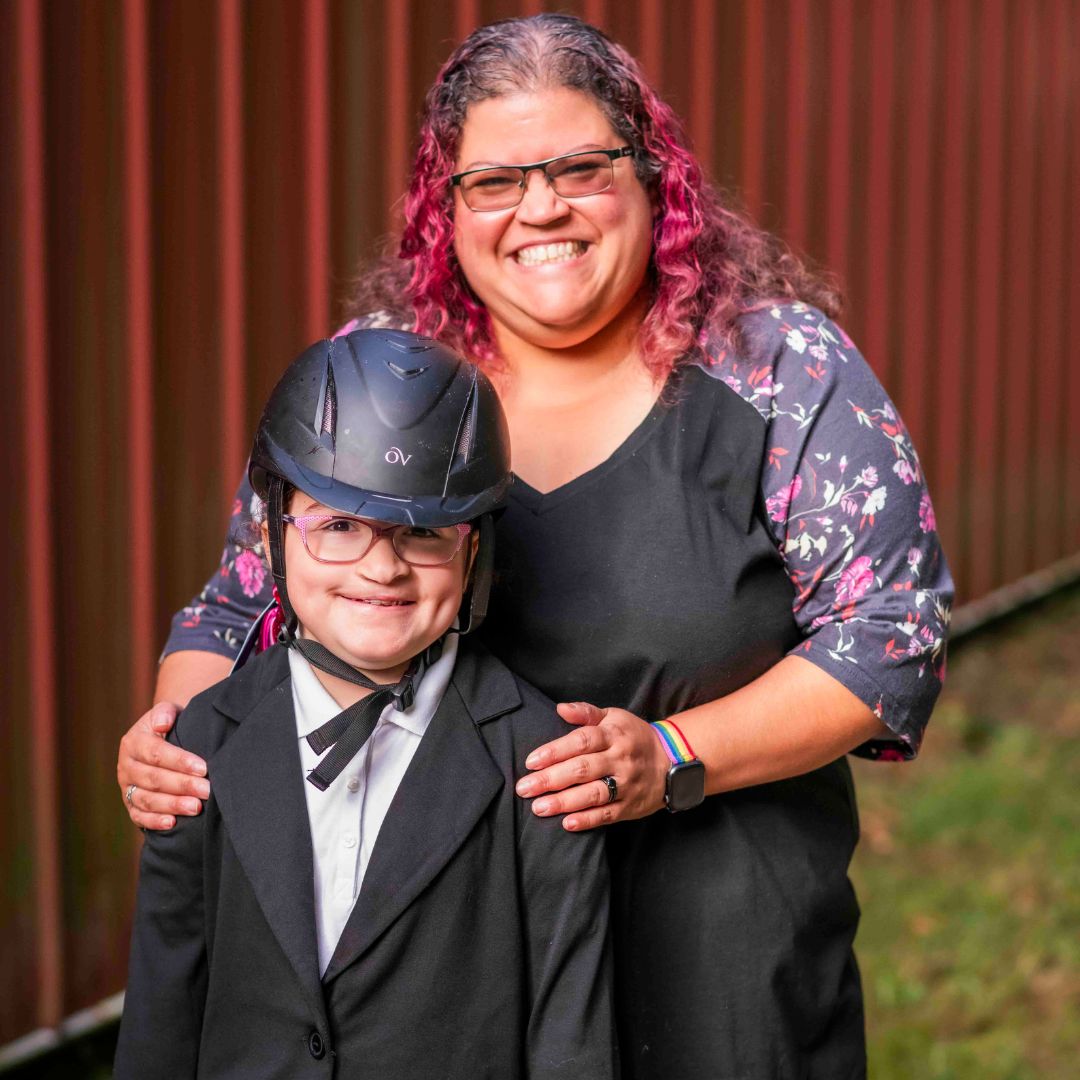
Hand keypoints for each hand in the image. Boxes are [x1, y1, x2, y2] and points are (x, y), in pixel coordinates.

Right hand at [117, 703, 208, 829]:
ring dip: (172, 805)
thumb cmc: (171, 725)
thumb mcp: (167, 712)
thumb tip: (163, 722)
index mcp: (133, 743)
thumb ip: (165, 712)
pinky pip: (139, 816)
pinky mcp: (131, 805)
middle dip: (182, 786)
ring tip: (196, 807)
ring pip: (147, 800)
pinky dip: (154, 821)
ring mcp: (127, 788)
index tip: (204, 768)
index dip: (180, 761)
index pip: (156, 753)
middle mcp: (126, 767)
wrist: (162, 738)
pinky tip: (172, 823)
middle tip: (207, 791)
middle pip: (154, 779)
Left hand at [515, 703, 668, 830]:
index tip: (531, 761)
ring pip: (594, 794)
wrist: (672, 760)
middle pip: (583, 769)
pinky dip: (588, 820)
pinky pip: (608, 814)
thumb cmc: (633, 736)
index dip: (555, 751)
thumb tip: (560, 708)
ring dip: (564, 802)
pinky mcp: (630, 806)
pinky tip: (567, 823)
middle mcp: (620, 759)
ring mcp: (626, 784)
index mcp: (613, 734)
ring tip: (539, 808)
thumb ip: (586, 713)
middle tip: (524, 788)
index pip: (581, 741)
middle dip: (551, 779)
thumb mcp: (614, 716)